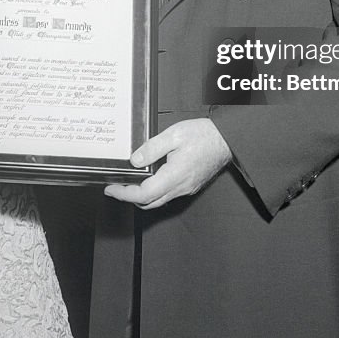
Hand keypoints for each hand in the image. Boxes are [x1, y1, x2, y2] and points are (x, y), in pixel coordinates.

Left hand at [104, 118, 231, 208]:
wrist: (227, 140)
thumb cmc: (205, 135)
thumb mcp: (174, 135)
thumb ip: (152, 148)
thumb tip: (135, 160)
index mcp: (174, 176)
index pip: (143, 194)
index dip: (124, 194)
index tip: (111, 189)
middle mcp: (180, 187)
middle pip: (149, 203)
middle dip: (129, 198)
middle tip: (116, 187)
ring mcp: (186, 189)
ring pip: (158, 200)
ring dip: (141, 196)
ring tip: (129, 183)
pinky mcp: (190, 186)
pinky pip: (168, 195)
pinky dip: (153, 192)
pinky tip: (148, 179)